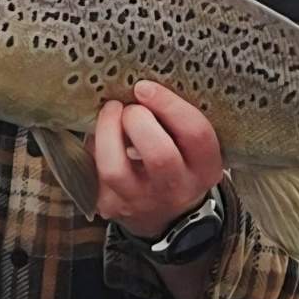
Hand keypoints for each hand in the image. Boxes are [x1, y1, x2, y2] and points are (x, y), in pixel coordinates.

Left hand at [92, 80, 223, 238]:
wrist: (165, 215)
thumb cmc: (178, 161)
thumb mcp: (191, 145)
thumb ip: (176, 119)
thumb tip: (141, 84)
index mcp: (204, 167)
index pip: (196, 133)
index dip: (168, 104)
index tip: (144, 87)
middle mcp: (177, 189)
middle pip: (159, 155)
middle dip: (137, 119)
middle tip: (130, 107)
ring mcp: (141, 202)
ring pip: (115, 168)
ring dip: (107, 130)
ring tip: (110, 111)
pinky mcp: (110, 206)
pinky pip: (93, 171)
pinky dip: (93, 144)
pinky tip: (100, 135)